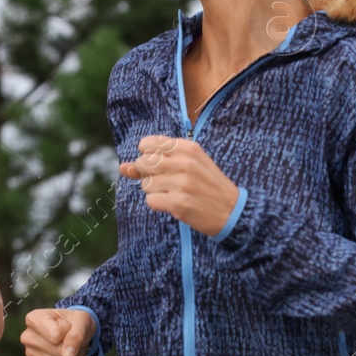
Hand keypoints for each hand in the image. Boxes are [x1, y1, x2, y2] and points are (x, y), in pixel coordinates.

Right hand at [22, 308, 96, 355]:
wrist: (72, 332)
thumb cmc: (75, 322)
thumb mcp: (81, 320)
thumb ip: (76, 335)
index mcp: (33, 319)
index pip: (56, 335)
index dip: (68, 331)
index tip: (66, 325)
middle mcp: (27, 336)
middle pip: (57, 350)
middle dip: (70, 347)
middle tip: (68, 338)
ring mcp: (29, 353)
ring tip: (66, 346)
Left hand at [121, 135, 240, 236]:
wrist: (232, 211)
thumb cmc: (208, 185)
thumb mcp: (188, 165)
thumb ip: (156, 161)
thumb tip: (123, 167)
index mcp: (187, 147)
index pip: (146, 144)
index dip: (147, 157)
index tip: (160, 166)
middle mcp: (183, 162)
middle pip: (142, 164)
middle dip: (148, 175)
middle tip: (168, 182)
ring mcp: (180, 183)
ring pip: (145, 184)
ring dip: (155, 192)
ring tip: (174, 193)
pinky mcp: (177, 203)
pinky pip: (150, 201)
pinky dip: (159, 205)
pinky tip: (174, 204)